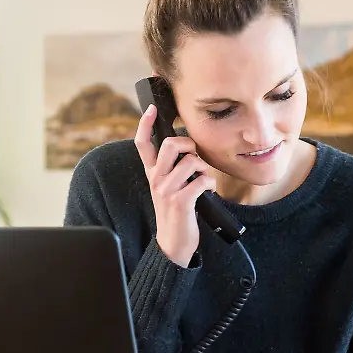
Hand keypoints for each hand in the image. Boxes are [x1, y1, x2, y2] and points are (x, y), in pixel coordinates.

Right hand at [134, 103, 215, 267]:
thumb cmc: (176, 213)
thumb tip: (187, 148)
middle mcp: (156, 179)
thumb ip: (172, 169)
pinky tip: (208, 191)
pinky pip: (202, 181)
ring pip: (191, 162)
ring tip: (203, 179)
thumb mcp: (167, 188)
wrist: (173, 243)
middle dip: (189, 144)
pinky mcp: (181, 202)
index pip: (142, 144)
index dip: (145, 124)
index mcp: (152, 174)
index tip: (151, 109)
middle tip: (195, 157)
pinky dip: (210, 184)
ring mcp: (167, 191)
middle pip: (170, 144)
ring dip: (204, 168)